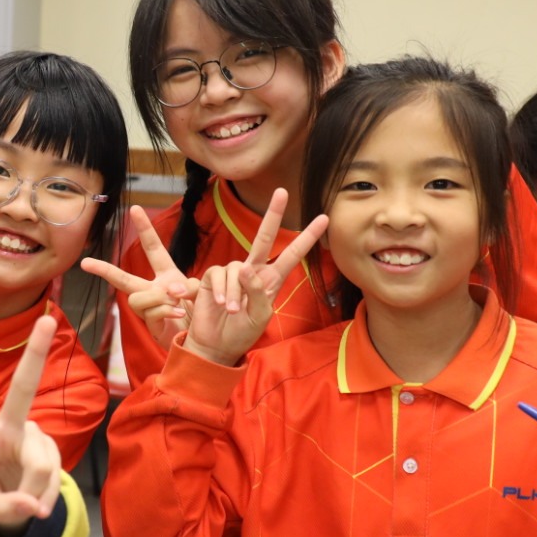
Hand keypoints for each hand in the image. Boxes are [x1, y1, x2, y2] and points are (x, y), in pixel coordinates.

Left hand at [0, 316, 62, 536]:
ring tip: (26, 507)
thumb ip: (3, 508)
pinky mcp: (50, 450)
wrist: (4, 506)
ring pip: (41, 463)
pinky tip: (38, 504)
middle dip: (36, 354)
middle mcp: (7, 427)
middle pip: (23, 389)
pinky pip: (54, 477)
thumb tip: (34, 506)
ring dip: (36, 493)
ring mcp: (32, 436)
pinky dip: (47, 497)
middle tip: (48, 321)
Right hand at [81, 205, 194, 351]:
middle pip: (124, 278)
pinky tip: (179, 313)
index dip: (145, 228)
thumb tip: (171, 289)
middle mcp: (153, 289)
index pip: (154, 248)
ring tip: (178, 302)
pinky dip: (166, 310)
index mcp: (167, 275)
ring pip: (137, 297)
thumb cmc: (204, 312)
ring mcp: (150, 309)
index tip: (134, 209)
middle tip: (86, 263)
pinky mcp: (152, 325)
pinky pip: (150, 312)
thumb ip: (187, 285)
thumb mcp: (201, 291)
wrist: (208, 341)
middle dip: (105, 270)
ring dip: (158, 296)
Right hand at [181, 189, 327, 365]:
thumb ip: (259, 292)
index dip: (307, 237)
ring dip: (235, 293)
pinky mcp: (212, 277)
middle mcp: (253, 271)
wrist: (216, 345)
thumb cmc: (242, 333)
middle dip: (273, 214)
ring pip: (237, 269)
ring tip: (233, 311)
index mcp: (271, 280)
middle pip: (263, 237)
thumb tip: (246, 268)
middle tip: (282, 192)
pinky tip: (220, 304)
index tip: (324, 218)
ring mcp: (232, 273)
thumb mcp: (260, 316)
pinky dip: (221, 290)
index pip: (292, 254)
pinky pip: (219, 274)